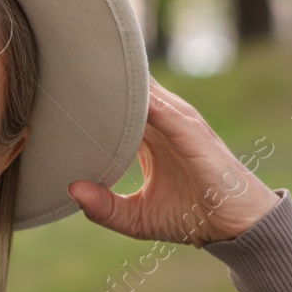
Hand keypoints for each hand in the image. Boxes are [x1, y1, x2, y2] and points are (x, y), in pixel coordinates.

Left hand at [67, 77, 278, 245]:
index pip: (114, 110)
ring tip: (82, 64)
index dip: (88, 100)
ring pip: (144, 93)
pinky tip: (118, 91)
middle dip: (98, 78)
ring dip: (117, 80)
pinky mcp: (194, 134)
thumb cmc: (191, 217)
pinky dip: (144, 100)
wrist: (237, 228)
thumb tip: (71, 190)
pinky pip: (166, 111)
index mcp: (150, 138)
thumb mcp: (136, 218)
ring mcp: (181, 125)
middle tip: (61, 63)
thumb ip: (104, 208)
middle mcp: (164, 125)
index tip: (55, 90)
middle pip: (127, 92)